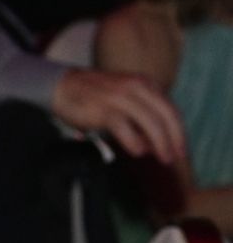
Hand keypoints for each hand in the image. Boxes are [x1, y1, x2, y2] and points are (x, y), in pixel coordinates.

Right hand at [51, 68, 187, 165]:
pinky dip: (134, 141)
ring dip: (160, 143)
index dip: (179, 130)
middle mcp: (137, 88)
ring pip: (151, 122)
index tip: (181, 148)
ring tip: (163, 158)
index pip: (170, 109)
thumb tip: (152, 143)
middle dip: (175, 138)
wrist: (62, 86)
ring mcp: (121, 98)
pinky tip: (138, 152)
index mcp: (144, 84)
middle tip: (176, 156)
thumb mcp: (122, 100)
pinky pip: (126, 127)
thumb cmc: (92, 97)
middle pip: (166, 115)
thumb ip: (138, 117)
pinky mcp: (105, 109)